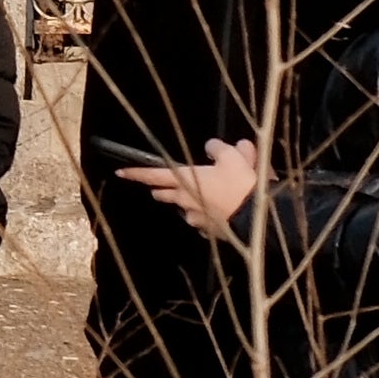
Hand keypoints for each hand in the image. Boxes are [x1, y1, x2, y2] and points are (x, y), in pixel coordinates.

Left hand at [119, 140, 259, 234]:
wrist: (258, 218)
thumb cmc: (241, 184)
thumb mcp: (233, 156)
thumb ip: (218, 149)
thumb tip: (211, 146)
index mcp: (185, 180)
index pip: (154, 174)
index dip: (136, 173)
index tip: (120, 172)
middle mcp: (185, 200)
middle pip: (165, 194)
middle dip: (162, 189)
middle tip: (165, 185)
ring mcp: (196, 219)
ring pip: (184, 208)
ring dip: (188, 202)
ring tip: (204, 195)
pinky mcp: (209, 231)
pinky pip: (202, 221)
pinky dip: (208, 214)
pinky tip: (222, 209)